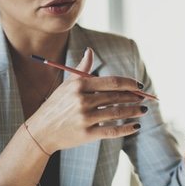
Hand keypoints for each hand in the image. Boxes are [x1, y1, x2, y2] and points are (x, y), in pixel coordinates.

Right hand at [25, 48, 147, 152]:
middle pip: (116, 97)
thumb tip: (90, 50)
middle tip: (144, 98)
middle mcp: (82, 101)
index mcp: (79, 86)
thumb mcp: (67, 85)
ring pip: (117, 113)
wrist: (40, 132)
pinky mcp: (87, 134)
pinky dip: (126, 129)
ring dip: (134, 111)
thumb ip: (82, 69)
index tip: (139, 86)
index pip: (112, 82)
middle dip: (134, 97)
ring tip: (143, 110)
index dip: (129, 84)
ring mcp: (85, 118)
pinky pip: (112, 131)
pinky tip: (136, 126)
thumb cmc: (56, 106)